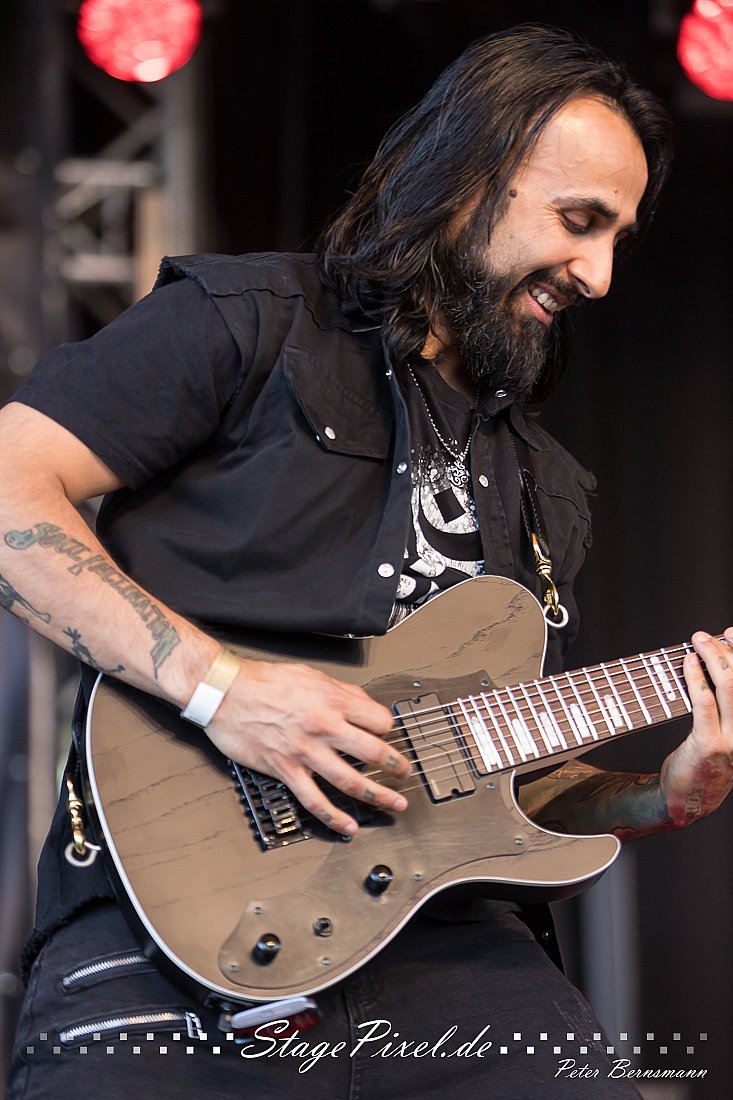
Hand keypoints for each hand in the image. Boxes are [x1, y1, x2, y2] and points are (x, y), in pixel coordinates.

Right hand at [206, 658, 410, 834]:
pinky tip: (349, 826)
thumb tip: (361, 703)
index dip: (387, 728)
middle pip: (373, 751)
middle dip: (396, 766)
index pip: (378, 719)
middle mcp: (324, 727)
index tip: (388, 735)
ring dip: (378, 795)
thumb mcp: (310, 674)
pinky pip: (315, 799)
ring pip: (350, 780)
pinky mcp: (285, 769)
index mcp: (332, 700)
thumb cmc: (262, 681)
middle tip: (406, 773)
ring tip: (394, 804)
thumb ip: (340, 690)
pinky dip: (334, 816)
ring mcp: (305, 752)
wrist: (225, 692)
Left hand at [659, 628, 732, 825]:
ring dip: (713, 657)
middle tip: (708, 634)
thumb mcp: (726, 732)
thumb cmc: (703, 761)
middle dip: (729, 649)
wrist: (686, 800)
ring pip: (730, 687)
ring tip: (697, 640)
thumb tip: (718, 661)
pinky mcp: (710, 745)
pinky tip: (688, 662)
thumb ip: (726, 704)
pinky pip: (705, 704)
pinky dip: (696, 678)